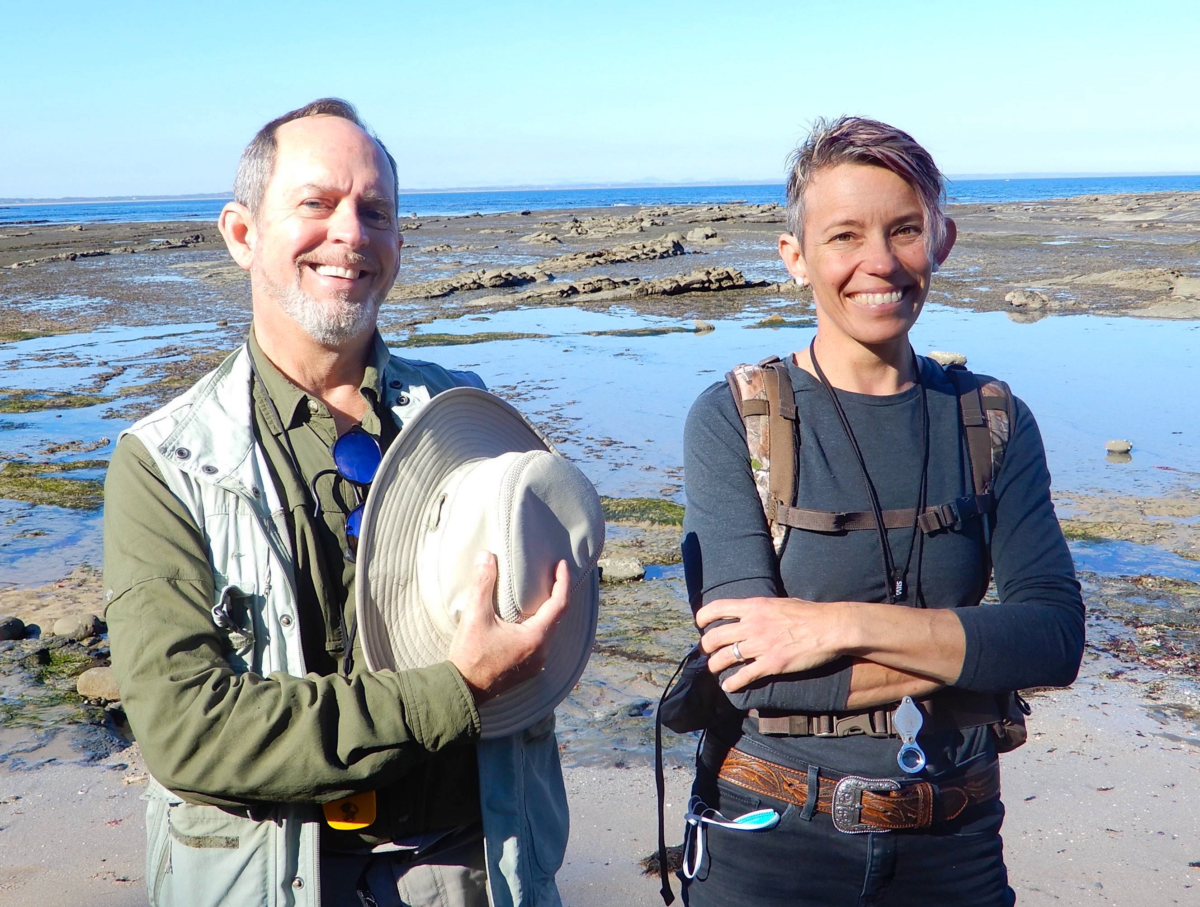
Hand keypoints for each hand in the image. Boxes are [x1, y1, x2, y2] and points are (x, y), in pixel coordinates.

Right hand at [448, 552, 570, 702]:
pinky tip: (529, 619)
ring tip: (543, 593)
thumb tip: (486, 556)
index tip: (561, 564)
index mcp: (535, 637)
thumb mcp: (475, 616)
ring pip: (550, 631)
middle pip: (558, 617)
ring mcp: (535, 663)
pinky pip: (542, 642)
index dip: (562, 581)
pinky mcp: (527, 670)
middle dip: (558, 594)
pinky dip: (541, 625)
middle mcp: (541, 651)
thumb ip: (482, 584)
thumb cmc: (470, 655)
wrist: (461, 690)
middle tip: (554, 575)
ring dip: (549, 611)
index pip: (559, 604)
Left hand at [695, 596, 851, 693]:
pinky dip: (732, 683)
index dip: (703, 617)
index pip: (717, 608)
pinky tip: (728, 686)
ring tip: (715, 669)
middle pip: (715, 637)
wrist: (830, 627)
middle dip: (706, 647)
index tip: (700, 624)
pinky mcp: (771, 664)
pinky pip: (743, 676)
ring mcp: (761, 645)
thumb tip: (753, 611)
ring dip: (715, 666)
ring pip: (724, 658)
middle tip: (707, 652)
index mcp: (754, 607)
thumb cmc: (810, 613)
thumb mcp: (780, 603)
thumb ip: (762, 608)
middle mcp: (752, 625)